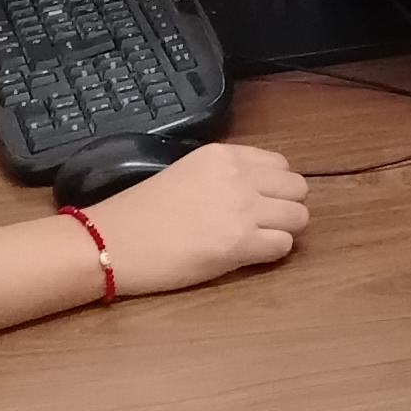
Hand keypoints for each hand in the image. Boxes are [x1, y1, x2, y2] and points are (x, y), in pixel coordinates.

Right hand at [85, 143, 308, 294]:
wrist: (111, 241)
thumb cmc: (139, 213)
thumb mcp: (185, 173)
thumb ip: (223, 176)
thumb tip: (254, 191)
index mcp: (222, 155)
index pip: (280, 164)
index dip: (274, 187)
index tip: (259, 201)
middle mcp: (238, 176)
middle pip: (298, 188)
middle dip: (286, 207)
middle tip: (263, 224)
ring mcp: (241, 209)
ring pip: (298, 217)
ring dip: (283, 231)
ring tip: (256, 240)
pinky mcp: (239, 244)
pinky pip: (284, 246)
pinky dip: (272, 253)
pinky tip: (248, 255)